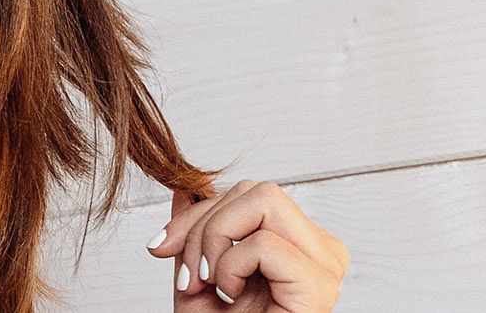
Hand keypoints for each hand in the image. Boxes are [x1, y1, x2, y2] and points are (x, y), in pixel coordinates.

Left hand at [146, 180, 349, 312]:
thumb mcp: (194, 275)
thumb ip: (195, 232)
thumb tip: (185, 188)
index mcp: (297, 244)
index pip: (247, 192)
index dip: (195, 213)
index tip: (160, 247)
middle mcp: (321, 250)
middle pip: (255, 189)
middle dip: (202, 227)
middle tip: (192, 274)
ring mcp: (326, 267)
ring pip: (263, 199)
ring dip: (215, 243)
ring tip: (214, 285)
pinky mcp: (320, 287)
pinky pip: (264, 244)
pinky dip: (231, 267)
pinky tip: (232, 297)